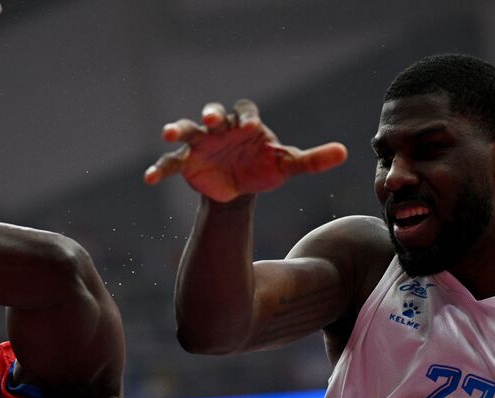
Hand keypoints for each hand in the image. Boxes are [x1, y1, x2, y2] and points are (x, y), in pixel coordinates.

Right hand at [143, 99, 346, 201]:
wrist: (239, 188)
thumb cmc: (263, 168)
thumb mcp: (287, 166)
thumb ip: (311, 160)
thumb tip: (345, 152)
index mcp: (246, 123)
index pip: (246, 112)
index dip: (247, 117)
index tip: (251, 127)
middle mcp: (221, 129)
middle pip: (213, 114)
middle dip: (211, 115)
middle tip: (211, 120)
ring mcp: (201, 144)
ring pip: (188, 131)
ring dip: (178, 129)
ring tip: (168, 132)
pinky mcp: (187, 163)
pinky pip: (171, 163)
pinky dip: (160, 168)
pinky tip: (150, 178)